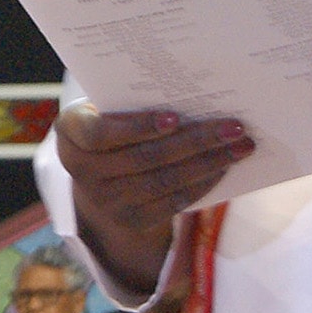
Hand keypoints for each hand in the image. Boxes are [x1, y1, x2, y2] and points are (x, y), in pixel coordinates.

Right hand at [53, 107, 251, 294]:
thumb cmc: (111, 128)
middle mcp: (83, 171)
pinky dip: (202, 183)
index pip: (99, 134)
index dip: (137, 127)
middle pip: (146, 158)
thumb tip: (192, 93)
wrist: (98, 180)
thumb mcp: (106, 111)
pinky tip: (223, 167)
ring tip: (240, 146)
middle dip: (195, 141)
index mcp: (71, 134)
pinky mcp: (131, 219)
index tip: (174, 117)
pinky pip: (173, 201)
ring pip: (165, 181)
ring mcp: (106, 201)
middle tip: (233, 127)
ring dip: (208, 162)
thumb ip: (130, 104)